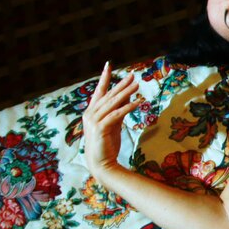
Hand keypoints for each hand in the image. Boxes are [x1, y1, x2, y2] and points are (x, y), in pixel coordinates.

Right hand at [82, 61, 141, 176]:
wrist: (101, 163)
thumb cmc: (107, 144)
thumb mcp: (115, 123)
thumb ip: (119, 109)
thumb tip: (129, 95)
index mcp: (91, 111)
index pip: (99, 91)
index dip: (104, 78)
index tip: (108, 65)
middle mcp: (90, 114)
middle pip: (108, 95)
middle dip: (121, 84)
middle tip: (132, 75)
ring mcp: (93, 121)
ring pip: (112, 103)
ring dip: (126, 93)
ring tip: (137, 85)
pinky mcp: (100, 128)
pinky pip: (116, 114)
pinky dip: (127, 107)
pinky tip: (137, 102)